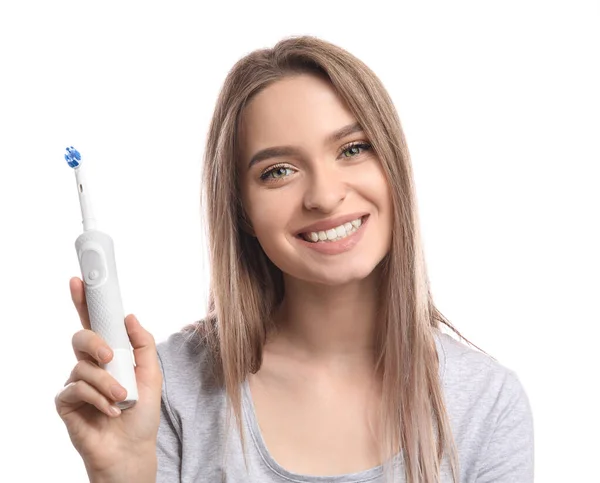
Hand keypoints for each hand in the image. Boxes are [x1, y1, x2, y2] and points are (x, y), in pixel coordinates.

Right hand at [55, 277, 162, 478]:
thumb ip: (143, 344)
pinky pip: (77, 389)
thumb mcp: (152, 373)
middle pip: (81, 337)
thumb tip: (130, 316)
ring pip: (83, 367)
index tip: (79, 280)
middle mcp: (90, 364)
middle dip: (94, 343)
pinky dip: (98, 399)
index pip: (94, 322)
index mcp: (110, 353)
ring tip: (122, 399)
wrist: (133, 448)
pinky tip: (111, 410)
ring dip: (107, 383)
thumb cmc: (142, 411)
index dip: (85, 301)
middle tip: (109, 357)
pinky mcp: (66, 402)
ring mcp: (76, 382)